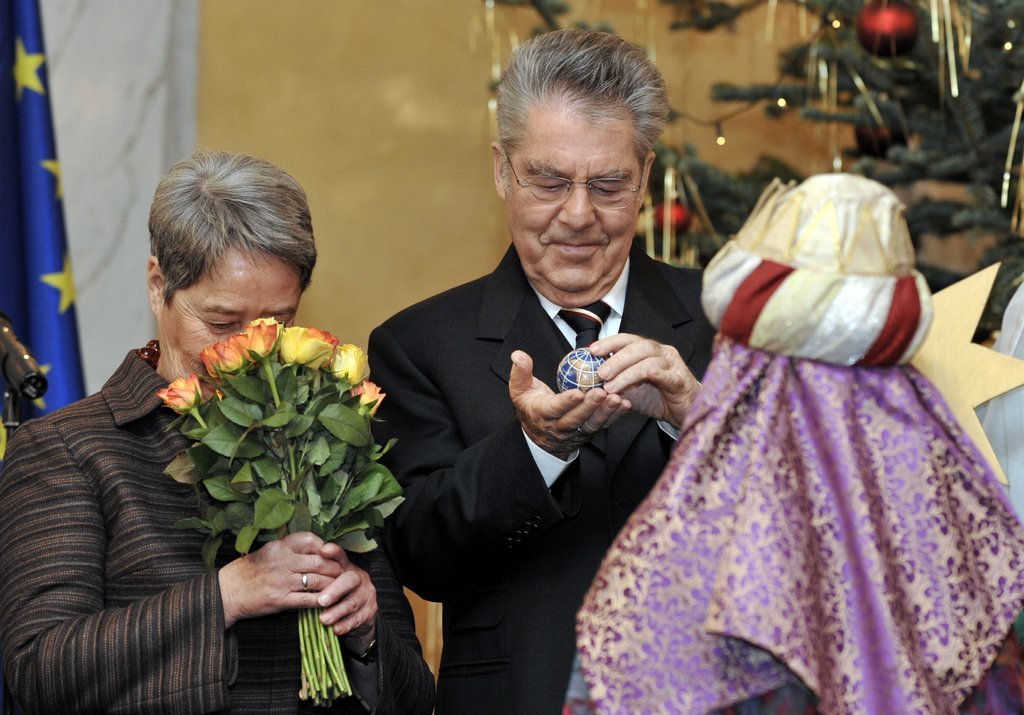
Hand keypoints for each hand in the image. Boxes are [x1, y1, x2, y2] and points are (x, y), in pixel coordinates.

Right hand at [218, 531, 343, 627]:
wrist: (227, 592)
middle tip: (344, 572)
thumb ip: (290, 549)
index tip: (333, 555)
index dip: (325, 548)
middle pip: (318, 562)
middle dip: (335, 568)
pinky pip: (307, 600)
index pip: (309, 540)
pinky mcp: (280, 600)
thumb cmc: (250, 571)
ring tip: (340, 587)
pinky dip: (321, 601)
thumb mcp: (268, 551)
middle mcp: (281, 561)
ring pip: (316, 581)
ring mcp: (281, 581)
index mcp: (279, 546)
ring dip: (332, 585)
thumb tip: (317, 549)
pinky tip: (328, 602)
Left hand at [315, 542, 377, 650]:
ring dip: (337, 611)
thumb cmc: (337, 597)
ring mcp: (367, 594)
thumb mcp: (328, 585)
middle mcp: (359, 578)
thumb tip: (298, 574)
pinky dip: (346, 624)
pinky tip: (336, 629)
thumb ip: (318, 579)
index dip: (334, 552)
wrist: (358, 616)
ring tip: (323, 620)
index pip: (341, 556)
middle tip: (321, 601)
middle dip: (335, 590)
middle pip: (350, 579)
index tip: (323, 550)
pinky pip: (358, 618)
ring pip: (353, 602)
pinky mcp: (371, 611)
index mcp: (347, 568)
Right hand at [509, 349, 628, 458]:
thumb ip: (520, 373)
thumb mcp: (520, 391)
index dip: (566, 402)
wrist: (538, 438)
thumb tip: (518, 355)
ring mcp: (575, 432)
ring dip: (605, 412)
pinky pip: (602, 425)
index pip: (554, 409)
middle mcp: (559, 427)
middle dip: (590, 406)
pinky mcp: (588, 432)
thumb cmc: (531, 408)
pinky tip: (624, 405)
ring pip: (591, 424)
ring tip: (617, 399)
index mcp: (542, 414)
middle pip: (576, 419)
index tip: (577, 392)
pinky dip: (614, 416)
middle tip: (602, 392)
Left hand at [589, 333, 700, 428]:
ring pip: (650, 362)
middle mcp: (662, 353)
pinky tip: (650, 375)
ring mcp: (674, 366)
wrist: (682, 411)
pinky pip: (670, 376)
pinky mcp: (682, 382)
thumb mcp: (631, 386)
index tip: (592, 350)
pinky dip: (659, 374)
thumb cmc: (658, 396)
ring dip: (628, 374)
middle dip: (617, 359)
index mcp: (649, 350)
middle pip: (639, 348)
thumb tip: (589, 378)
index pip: (628, 339)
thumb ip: (615, 378)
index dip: (609, 342)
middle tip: (600, 373)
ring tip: (611, 387)